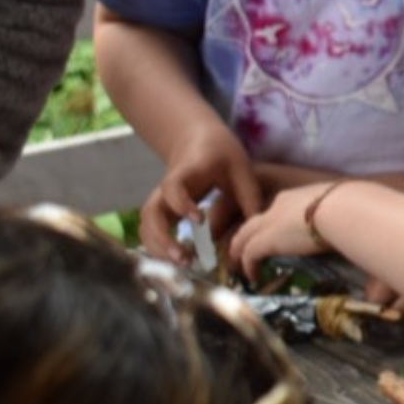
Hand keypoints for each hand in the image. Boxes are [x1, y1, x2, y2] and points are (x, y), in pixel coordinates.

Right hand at [140, 125, 262, 263]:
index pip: (173, 187)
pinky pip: (150, 231)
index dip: (181, 204)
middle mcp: (166, 187)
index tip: (198, 219)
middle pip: (151, 212)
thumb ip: (250, 198)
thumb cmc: (220, 153)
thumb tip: (258, 234)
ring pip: (146, 225)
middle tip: (185, 257)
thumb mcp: (240, 169)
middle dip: (162, 238)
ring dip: (159, 247)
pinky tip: (179, 260)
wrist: (196, 139)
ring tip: (184, 264)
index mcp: (186, 172)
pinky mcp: (162, 211)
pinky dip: (159, 248)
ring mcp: (161, 199)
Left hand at [227, 181, 343, 282]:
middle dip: (246, 237)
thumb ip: (348, 237)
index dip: (272, 226)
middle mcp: (279, 206)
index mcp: (297, 199)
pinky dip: (248, 266)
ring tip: (241, 267)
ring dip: (240, 251)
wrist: (341, 211)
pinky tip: (253, 277)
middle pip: (254, 222)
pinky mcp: (266, 240)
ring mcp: (270, 222)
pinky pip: (248, 254)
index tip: (275, 239)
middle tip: (245, 253)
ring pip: (243, 236)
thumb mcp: (346, 218)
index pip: (277, 211)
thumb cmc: (352, 212)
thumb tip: (372, 279)